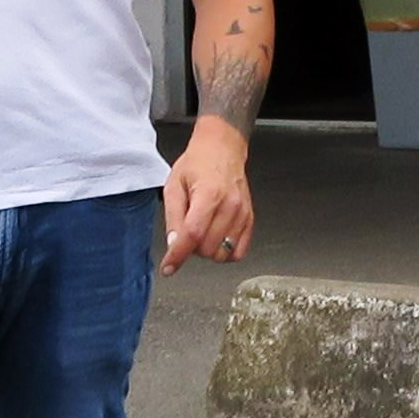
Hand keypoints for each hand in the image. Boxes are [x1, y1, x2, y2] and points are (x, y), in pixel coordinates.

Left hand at [161, 119, 254, 276]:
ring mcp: (243, 214)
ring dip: (208, 251)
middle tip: (186, 232)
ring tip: (202, 232)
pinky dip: (225, 252)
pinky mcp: (249, 220)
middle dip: (191, 248)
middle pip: (207, 248)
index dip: (178, 255)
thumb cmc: (198, 163)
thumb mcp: (174, 185)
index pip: (192, 234)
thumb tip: (174, 245)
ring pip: (222, 254)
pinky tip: (215, 239)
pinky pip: (239, 251)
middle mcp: (230, 206)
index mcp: (209, 195)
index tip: (168, 267)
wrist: (222, 149)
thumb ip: (173, 217)